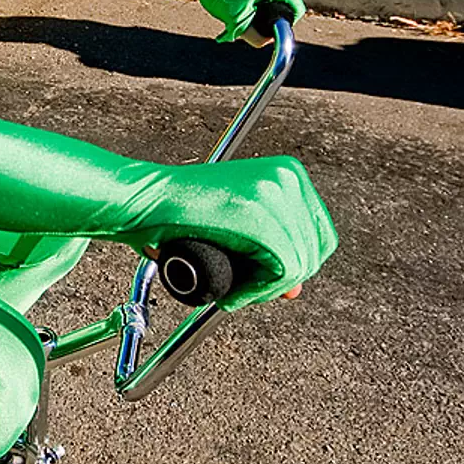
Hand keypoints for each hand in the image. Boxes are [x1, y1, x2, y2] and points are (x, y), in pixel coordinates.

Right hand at [133, 155, 336, 310]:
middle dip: (279, 278)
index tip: (265, 276)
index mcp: (287, 172)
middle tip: (243, 285)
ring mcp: (276, 196)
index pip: (318, 233)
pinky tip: (231, 291)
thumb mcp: (236, 224)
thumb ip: (270, 247)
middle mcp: (288, 178)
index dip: (294, 263)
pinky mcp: (264, 221)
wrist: (145, 202)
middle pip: (313, 250)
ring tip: (232, 287)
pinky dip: (256, 292)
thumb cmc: (178, 212)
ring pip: (299, 265)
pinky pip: (283, 274)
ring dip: (263, 288)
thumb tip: (295, 288)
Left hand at [185, 0, 304, 43]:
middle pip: (282, 4)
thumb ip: (256, 37)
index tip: (265, 32)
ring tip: (234, 13)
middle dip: (265, 18)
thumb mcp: (237, 20)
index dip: (283, 27)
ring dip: (256, 9)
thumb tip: (267, 42)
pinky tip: (233, 2)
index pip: (296, 11)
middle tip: (243, 24)